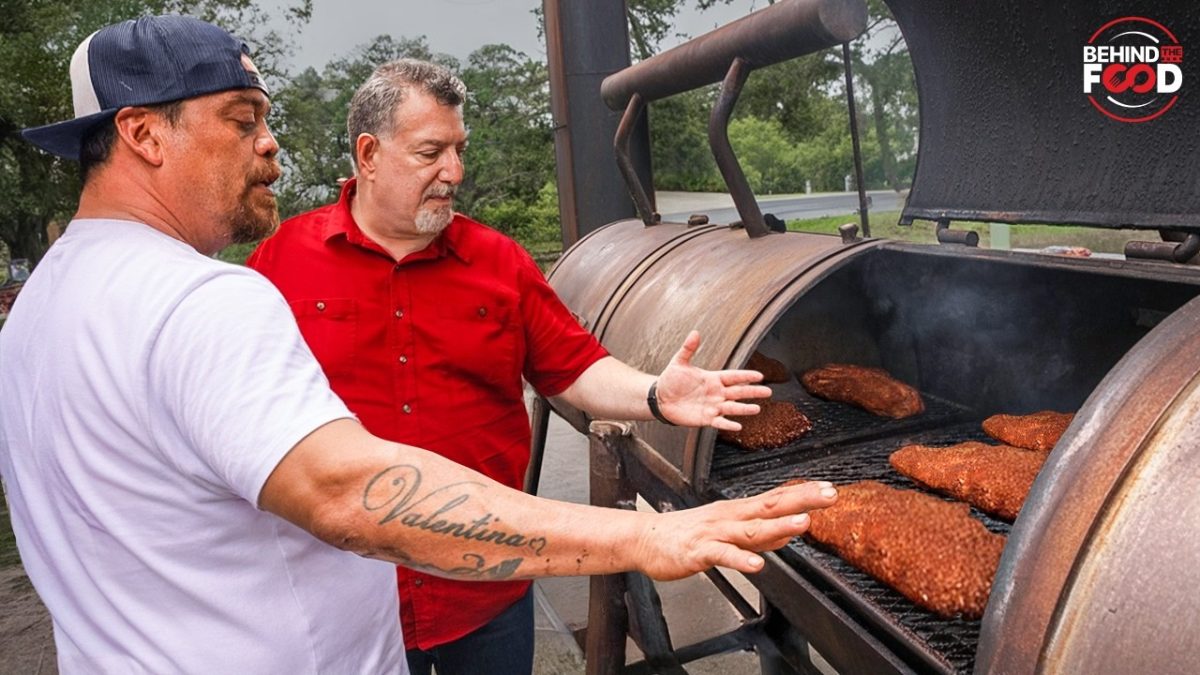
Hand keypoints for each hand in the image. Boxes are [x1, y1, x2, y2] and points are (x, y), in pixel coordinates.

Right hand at [632, 480, 837, 579]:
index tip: (829, 489)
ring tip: (802, 523)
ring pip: (750, 530)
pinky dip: (739, 560)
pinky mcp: (699, 552)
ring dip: (777, 525)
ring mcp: (714, 533)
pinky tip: (756, 565)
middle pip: (770, 506)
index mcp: (737, 511)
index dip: (803, 494)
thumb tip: (789, 530)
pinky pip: (722, 556)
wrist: (645, 538)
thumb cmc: (686, 534)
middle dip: (801, 501)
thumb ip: (759, 533)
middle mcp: (729, 517)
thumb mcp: (727, 531)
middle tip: (829, 495)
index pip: (775, 498)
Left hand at [655, 330, 771, 429]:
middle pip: (738, 392)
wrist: (661, 398)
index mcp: (713, 379)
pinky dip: (728, 424)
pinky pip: (719, 422)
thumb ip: (688, 349)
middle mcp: (716, 393)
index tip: (759, 376)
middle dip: (752, 392)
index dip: (746, 376)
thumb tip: (695, 332)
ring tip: (757, 409)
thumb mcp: (679, 362)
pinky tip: (738, 426)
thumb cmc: (671, 379)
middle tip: (768, 392)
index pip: (733, 377)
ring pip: (732, 408)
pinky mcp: (706, 419)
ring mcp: (712, 406)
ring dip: (744, 409)